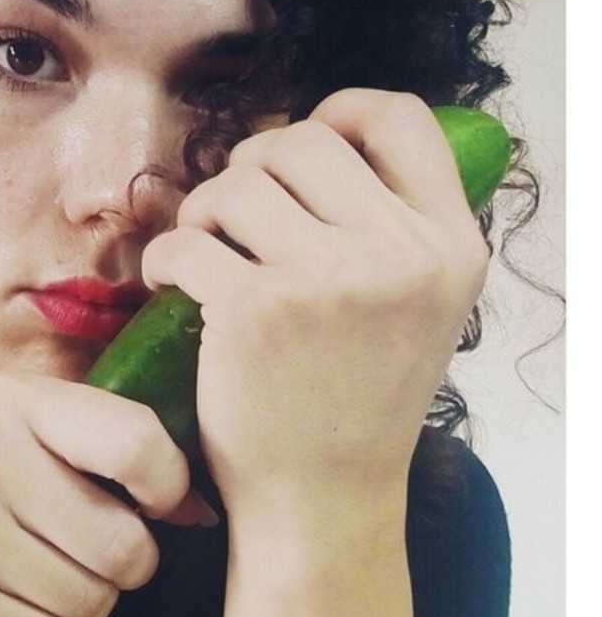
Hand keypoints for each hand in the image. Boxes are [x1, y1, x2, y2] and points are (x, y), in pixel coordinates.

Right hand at [0, 371, 203, 616]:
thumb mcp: (9, 441)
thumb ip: (99, 453)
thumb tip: (199, 510)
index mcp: (12, 404)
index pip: (135, 440)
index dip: (167, 486)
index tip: (155, 505)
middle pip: (124, 543)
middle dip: (121, 570)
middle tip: (85, 565)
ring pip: (93, 601)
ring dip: (84, 611)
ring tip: (38, 590)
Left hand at [141, 90, 490, 516]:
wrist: (322, 503)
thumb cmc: (356, 407)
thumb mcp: (419, 310)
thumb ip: (396, 231)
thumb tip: (317, 143)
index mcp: (450, 247)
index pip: (402, 119)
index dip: (340, 113)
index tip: (301, 148)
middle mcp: (400, 254)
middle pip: (303, 141)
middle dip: (252, 168)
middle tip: (233, 217)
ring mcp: (329, 279)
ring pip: (239, 182)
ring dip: (205, 211)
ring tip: (205, 253)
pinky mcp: (256, 308)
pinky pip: (187, 240)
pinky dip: (165, 259)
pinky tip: (173, 286)